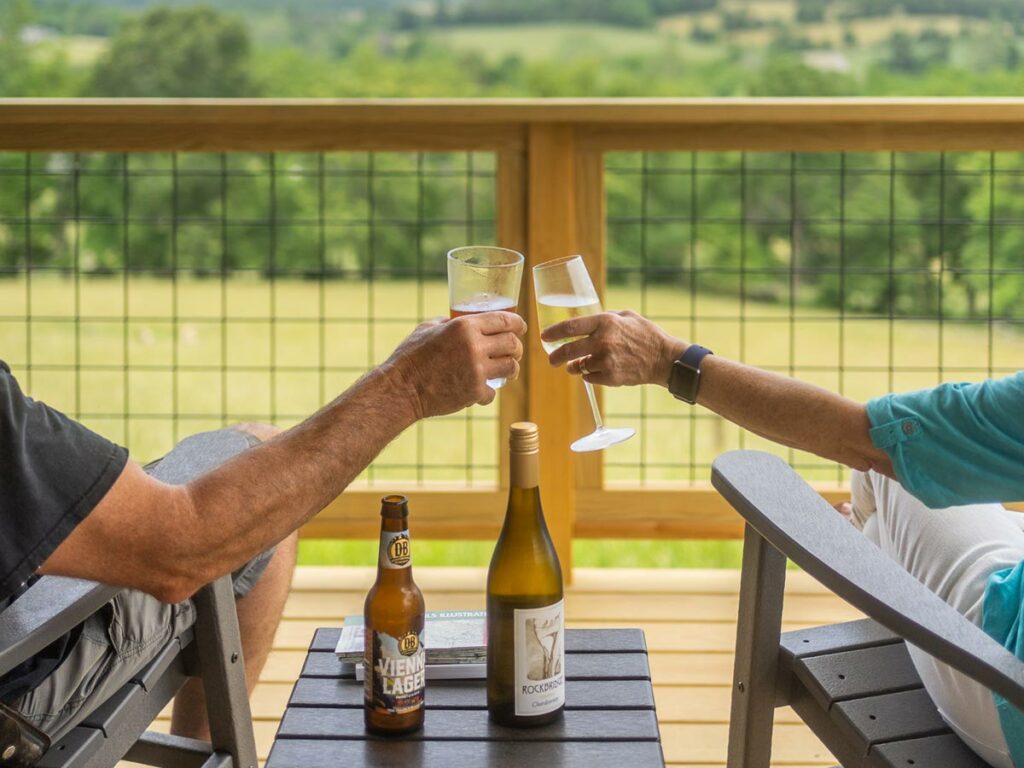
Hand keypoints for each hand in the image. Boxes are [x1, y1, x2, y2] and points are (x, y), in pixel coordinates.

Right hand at [384, 311, 525, 418]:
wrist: (402, 388)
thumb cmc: (411, 356)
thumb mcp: (428, 328)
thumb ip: (448, 322)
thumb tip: (459, 320)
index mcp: (464, 326)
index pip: (504, 320)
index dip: (518, 323)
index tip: (521, 327)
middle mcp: (474, 346)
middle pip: (512, 343)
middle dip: (517, 347)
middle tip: (514, 351)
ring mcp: (476, 370)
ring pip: (511, 367)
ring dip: (511, 369)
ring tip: (506, 371)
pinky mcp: (474, 392)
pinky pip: (493, 392)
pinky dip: (488, 392)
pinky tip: (480, 391)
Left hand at [541, 310, 685, 387]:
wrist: (664, 359)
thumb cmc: (647, 334)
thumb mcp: (627, 316)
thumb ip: (605, 316)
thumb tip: (586, 320)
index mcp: (605, 323)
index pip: (570, 327)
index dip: (553, 332)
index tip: (544, 336)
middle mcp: (602, 342)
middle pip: (568, 351)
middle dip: (555, 357)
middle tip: (552, 360)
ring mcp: (606, 361)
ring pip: (578, 367)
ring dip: (574, 367)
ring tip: (574, 366)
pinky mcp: (610, 377)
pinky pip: (590, 378)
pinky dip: (590, 375)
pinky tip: (597, 370)